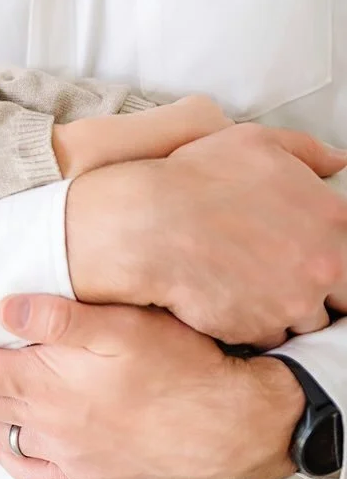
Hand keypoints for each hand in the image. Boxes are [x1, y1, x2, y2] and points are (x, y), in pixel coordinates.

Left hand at [0, 295, 303, 478]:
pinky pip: (31, 468)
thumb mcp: (122, 324)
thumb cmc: (178, 366)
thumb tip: (3, 302)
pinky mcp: (88, 473)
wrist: (230, 426)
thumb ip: (59, 315)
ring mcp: (66, 453)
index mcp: (46, 384)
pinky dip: (6, 450)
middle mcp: (46, 425)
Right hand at [66, 123, 346, 346]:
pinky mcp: (260, 330)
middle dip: (319, 286)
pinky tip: (231, 296)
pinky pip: (269, 335)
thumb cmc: (199, 178)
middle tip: (281, 270)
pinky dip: (255, 322)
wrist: (151, 223)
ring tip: (250, 282)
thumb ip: (306, 151)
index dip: (334, 254)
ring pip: (307, 319)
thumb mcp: (255, 142)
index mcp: (333, 218)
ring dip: (287, 306)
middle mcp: (323, 265)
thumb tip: (337, 159)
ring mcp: (294, 303)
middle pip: (342, 294)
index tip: (313, 252)